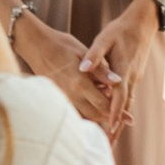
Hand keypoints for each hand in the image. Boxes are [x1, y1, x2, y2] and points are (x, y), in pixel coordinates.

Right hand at [11, 8, 120, 136]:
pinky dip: (84, 112)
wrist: (35, 44)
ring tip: (109, 117)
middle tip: (123, 121)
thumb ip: (101, 70)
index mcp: (80, 83)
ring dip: (97, 117)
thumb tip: (118, 82)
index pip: (103, 105)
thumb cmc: (62, 45)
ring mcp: (61, 96)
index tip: (130, 119)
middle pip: (94, 114)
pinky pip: (72, 110)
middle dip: (109, 118)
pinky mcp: (55, 96)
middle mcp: (70, 94)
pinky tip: (92, 109)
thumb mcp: (84, 53)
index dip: (118, 113)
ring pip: (83, 114)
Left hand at [82, 0, 164, 134]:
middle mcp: (131, 78)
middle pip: (125, 107)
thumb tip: (83, 68)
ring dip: (120, 120)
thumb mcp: (105, 38)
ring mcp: (134, 78)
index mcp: (124, 70)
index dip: (114, 113)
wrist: (143, 22)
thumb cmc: (121, 29)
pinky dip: (121, 110)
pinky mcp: (132, 77)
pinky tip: (114, 118)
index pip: (119, 97)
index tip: (109, 128)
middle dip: (118, 126)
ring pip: (127, 104)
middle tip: (109, 144)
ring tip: (111, 138)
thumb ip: (94, 56)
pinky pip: (127, 97)